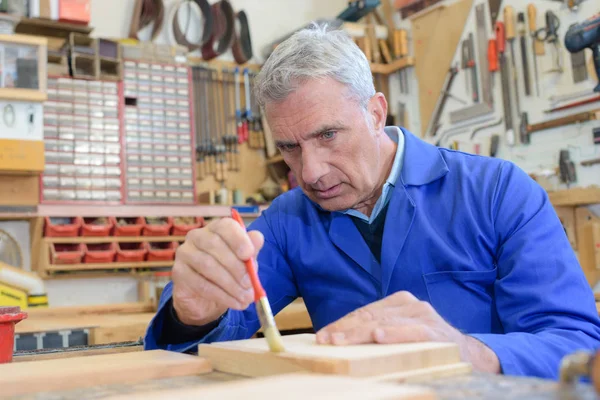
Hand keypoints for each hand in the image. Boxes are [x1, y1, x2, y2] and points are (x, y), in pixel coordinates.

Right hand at [171, 217, 263, 325]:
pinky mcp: (178, 272)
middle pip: (215, 245)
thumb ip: (251, 250)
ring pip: (208, 265)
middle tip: (249, 284)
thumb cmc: (228, 273)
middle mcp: (197, 236)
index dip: (238, 239)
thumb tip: (258, 237)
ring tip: (245, 298)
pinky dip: (221, 295)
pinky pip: (200, 283)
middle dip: (236, 267)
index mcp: (216, 229)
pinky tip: (234, 302)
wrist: (206, 299)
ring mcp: (185, 253)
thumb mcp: (244, 262)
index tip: (249, 254)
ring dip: (230, 284)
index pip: (225, 226)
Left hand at [315, 291, 499, 372]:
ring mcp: (424, 317)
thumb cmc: (429, 346)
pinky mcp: (435, 332)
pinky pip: (411, 332)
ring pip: (384, 323)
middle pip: (370, 316)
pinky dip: (394, 334)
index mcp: (400, 303)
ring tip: (340, 340)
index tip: (322, 336)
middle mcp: (411, 305)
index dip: (341, 324)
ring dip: (359, 333)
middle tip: (325, 340)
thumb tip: (343, 340)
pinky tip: (378, 336)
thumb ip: (378, 332)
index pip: (364, 312)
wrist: (471, 355)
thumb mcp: (402, 334)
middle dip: (344, 329)